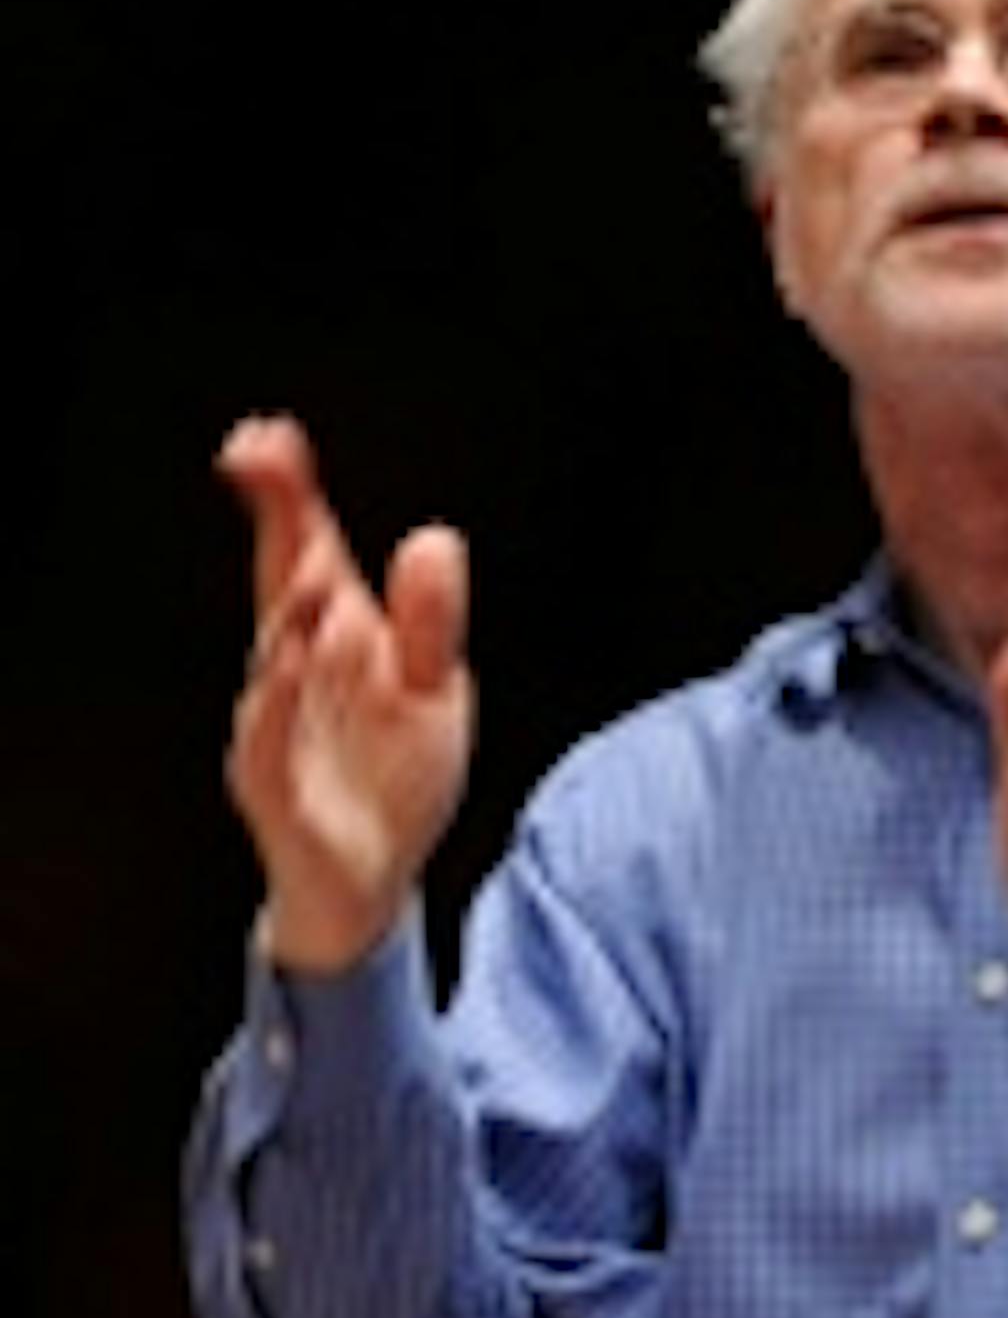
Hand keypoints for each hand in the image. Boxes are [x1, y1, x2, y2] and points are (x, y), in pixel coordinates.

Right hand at [218, 416, 474, 973]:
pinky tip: (288, 662)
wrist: (368, 882)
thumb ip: (430, 619)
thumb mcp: (433, 688)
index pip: (306, 555)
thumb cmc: (393, 774)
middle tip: (265, 457)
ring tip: (312, 565)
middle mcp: (293, 675)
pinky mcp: (277, 792)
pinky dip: (276, 703)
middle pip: (281, 588)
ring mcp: (278, 732)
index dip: (289, 497)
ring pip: (273, 664)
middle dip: (276, 525)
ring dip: (288, 612)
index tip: (270, 434)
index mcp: (333, 640)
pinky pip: (267, 743)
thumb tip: (433, 537)